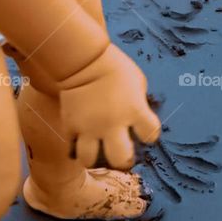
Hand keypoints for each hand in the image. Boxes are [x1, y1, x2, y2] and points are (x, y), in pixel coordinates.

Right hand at [56, 43, 160, 169]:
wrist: (82, 60)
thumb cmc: (115, 67)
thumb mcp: (137, 82)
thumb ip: (139, 104)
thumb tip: (138, 120)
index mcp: (135, 110)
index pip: (151, 135)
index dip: (149, 135)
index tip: (144, 132)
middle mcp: (113, 123)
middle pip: (121, 159)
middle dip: (123, 160)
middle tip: (121, 153)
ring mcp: (89, 127)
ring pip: (90, 160)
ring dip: (95, 157)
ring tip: (98, 150)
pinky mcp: (70, 126)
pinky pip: (72, 147)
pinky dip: (77, 146)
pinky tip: (82, 139)